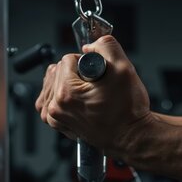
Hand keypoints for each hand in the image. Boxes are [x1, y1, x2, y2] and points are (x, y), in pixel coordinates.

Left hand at [35, 35, 150, 150]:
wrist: (131, 135)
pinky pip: (50, 99)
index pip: (67, 59)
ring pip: (52, 83)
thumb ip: (105, 46)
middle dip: (75, 73)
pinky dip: (61, 94)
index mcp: (67, 93)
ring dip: (67, 82)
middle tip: (95, 86)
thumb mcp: (124, 68)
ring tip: (88, 92)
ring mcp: (55, 117)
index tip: (98, 76)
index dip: (86, 63)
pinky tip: (77, 98)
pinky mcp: (58, 123)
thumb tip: (89, 46)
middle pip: (57, 70)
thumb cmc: (128, 111)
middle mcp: (56, 107)